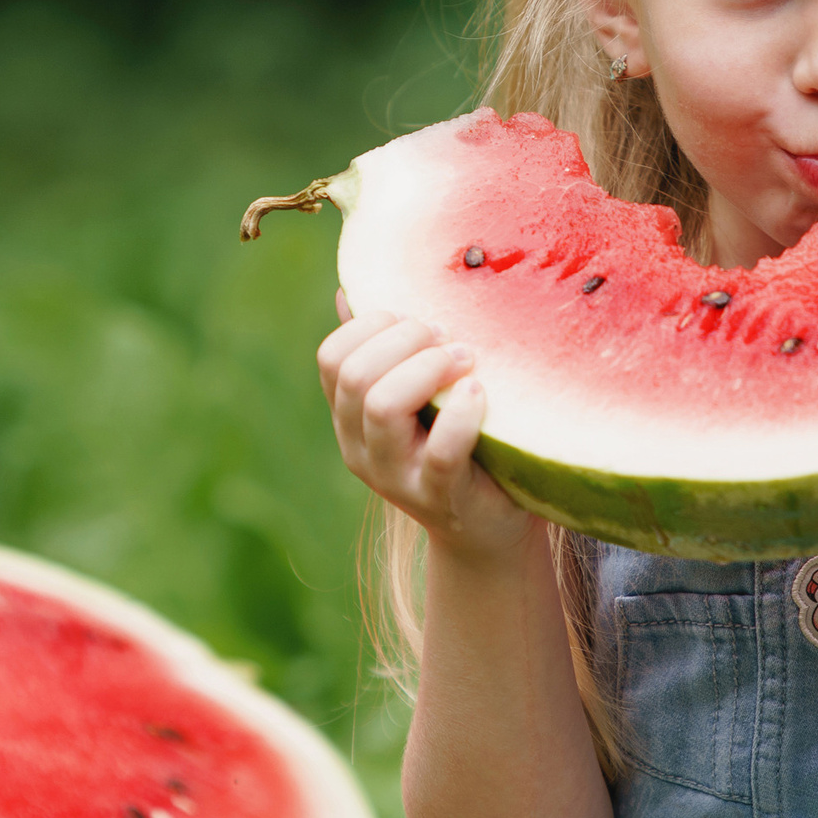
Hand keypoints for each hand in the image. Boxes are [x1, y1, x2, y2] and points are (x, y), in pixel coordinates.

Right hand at [317, 291, 538, 561]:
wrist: (485, 526)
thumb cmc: (453, 443)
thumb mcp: (414, 397)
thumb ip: (383, 351)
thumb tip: (348, 291)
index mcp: (348, 416)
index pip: (331, 357)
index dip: (372, 324)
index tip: (419, 319)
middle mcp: (359, 447)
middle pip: (355, 374)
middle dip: (406, 339)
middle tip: (448, 339)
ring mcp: (395, 477)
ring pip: (382, 406)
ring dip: (429, 368)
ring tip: (467, 361)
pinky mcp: (439, 498)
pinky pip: (441, 452)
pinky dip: (462, 414)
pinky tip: (480, 393)